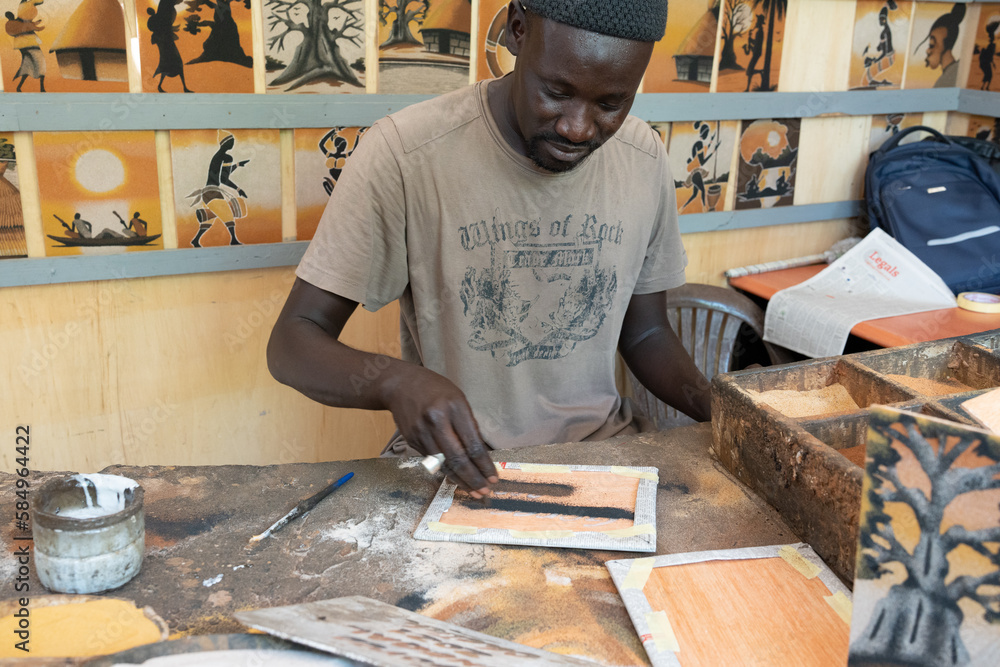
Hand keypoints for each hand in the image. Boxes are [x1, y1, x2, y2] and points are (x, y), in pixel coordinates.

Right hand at [381, 367, 497, 496]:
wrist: (399, 385)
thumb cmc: (435, 389)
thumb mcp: (458, 398)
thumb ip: (468, 424)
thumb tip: (481, 453)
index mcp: (454, 407)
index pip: (472, 443)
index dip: (484, 464)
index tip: (493, 477)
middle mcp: (436, 421)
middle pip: (457, 458)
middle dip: (473, 479)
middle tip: (484, 492)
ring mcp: (421, 432)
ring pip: (444, 464)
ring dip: (460, 480)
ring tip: (473, 491)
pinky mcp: (412, 441)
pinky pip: (433, 461)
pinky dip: (446, 472)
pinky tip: (456, 478)